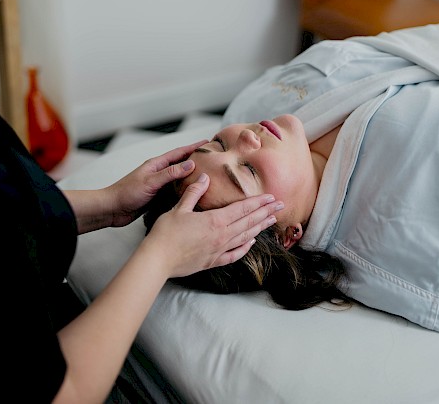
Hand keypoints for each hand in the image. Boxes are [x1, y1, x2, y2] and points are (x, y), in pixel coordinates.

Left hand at [107, 140, 207, 226]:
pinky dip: (184, 190)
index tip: (208, 143)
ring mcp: (158, 184)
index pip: (179, 152)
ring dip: (191, 176)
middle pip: (181, 164)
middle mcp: (158, 172)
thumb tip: (191, 164)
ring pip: (179, 178)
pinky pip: (174, 190)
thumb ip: (170, 173)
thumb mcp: (151, 182)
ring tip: (206, 176)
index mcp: (156, 165)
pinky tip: (192, 193)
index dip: (194, 147)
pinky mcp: (157, 196)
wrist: (112, 209)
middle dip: (195, 159)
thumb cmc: (127, 193)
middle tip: (211, 159)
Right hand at [141, 173, 283, 276]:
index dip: (258, 202)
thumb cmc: (166, 233)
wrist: (158, 259)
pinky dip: (245, 248)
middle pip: (249, 222)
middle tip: (280, 206)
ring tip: (272, 221)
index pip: (243, 209)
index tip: (271, 197)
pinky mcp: (213, 261)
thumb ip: (194, 192)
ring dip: (260, 228)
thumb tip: (204, 177)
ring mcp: (219, 250)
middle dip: (266, 213)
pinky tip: (252, 243)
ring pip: (245, 237)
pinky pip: (234, 254)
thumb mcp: (179, 208)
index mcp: (215, 220)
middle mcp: (221, 236)